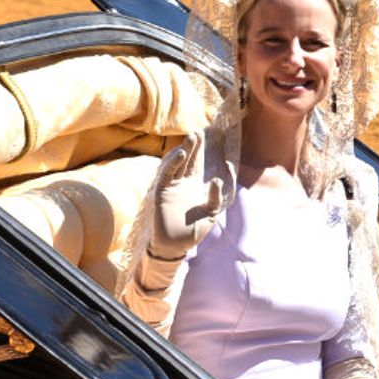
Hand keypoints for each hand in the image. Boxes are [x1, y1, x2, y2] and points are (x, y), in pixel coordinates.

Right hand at [150, 132, 224, 260]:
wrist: (176, 245)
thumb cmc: (194, 230)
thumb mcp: (211, 213)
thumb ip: (215, 197)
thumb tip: (217, 180)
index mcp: (194, 186)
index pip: (198, 165)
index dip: (202, 152)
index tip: (210, 139)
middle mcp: (182, 183)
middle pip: (188, 160)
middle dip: (194, 147)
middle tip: (199, 132)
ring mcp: (171, 187)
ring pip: (177, 164)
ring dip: (184, 151)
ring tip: (192, 138)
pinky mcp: (162, 192)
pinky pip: (167, 175)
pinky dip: (173, 164)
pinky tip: (181, 154)